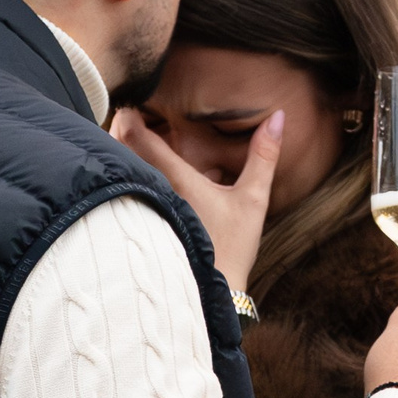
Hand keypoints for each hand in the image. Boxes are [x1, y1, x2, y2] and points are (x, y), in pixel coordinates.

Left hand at [113, 106, 281, 291]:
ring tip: (126, 140)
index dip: (130, 117)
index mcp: (177, 181)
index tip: (131, 104)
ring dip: (122, 155)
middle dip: (119, 132)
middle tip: (125, 116)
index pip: (140, 139)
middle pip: (121, 153)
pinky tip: (137, 178)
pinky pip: (127, 193)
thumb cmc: (232, 248)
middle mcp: (154, 193)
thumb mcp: (253, 200)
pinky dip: (129, 178)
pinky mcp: (141, 228)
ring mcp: (143, 211)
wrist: (213, 293)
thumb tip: (277, 117)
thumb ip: (263, 157)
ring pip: (122, 173)